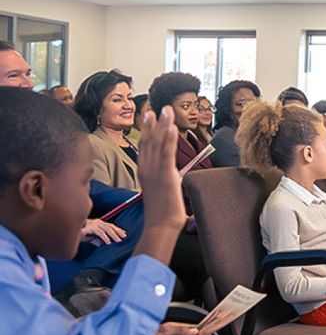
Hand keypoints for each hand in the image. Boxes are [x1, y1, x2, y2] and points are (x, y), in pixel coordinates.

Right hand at [81, 218, 126, 244]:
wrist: (70, 234)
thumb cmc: (81, 235)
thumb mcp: (93, 238)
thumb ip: (99, 240)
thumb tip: (106, 244)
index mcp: (99, 223)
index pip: (110, 226)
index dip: (118, 230)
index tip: (124, 234)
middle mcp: (97, 222)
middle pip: (110, 226)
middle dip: (118, 232)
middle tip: (123, 238)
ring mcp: (93, 224)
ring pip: (107, 228)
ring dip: (114, 235)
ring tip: (118, 241)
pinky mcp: (90, 227)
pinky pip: (100, 232)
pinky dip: (105, 237)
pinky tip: (108, 243)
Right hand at [132, 106, 186, 263]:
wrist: (160, 226)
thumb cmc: (162, 213)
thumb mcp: (160, 191)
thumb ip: (163, 180)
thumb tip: (170, 176)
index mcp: (144, 172)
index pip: (144, 146)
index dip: (146, 129)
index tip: (149, 116)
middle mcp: (146, 169)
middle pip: (148, 140)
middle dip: (153, 122)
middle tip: (157, 107)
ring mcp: (154, 171)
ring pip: (157, 143)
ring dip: (162, 125)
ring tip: (167, 110)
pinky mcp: (166, 176)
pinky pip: (167, 153)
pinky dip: (168, 139)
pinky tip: (171, 127)